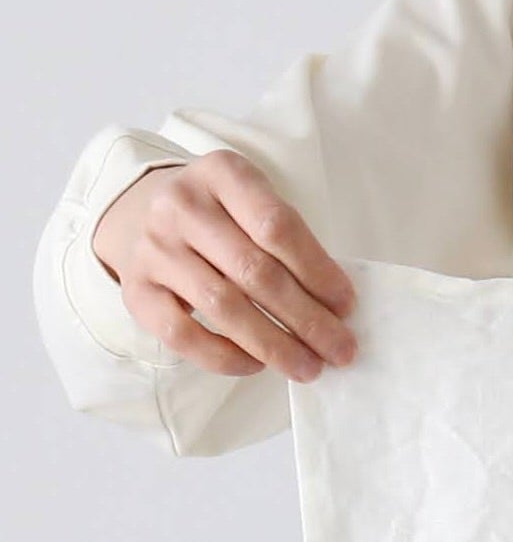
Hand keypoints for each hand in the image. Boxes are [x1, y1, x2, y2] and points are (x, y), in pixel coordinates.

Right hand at [89, 149, 358, 380]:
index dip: (317, 271)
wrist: (139, 212)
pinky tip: (257, 365)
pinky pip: (184, 334)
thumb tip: (334, 309)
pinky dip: (225, 357)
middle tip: (340, 349)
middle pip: (255, 272)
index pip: (276, 226)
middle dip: (307, 319)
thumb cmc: (219, 215)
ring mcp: (154, 248)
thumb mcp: (252, 203)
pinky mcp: (137, 290)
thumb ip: (289, 242)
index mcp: (221, 174)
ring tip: (309, 367)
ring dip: (275, 345)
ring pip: (223, 307)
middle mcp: (181, 205)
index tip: (347, 306)